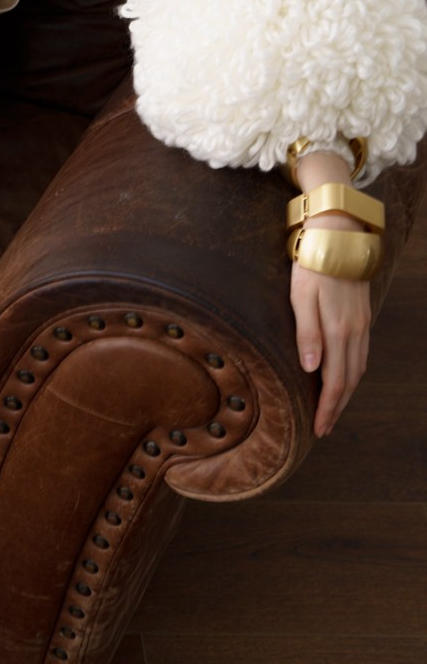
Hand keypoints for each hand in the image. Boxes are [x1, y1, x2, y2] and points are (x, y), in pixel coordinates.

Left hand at [290, 260, 369, 436]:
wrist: (338, 234)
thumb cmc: (312, 264)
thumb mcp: (301, 297)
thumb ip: (307, 334)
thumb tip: (311, 370)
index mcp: (338, 331)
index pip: (334, 381)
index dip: (327, 407)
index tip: (319, 428)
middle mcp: (354, 331)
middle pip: (349, 380)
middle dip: (336, 407)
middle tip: (324, 429)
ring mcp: (361, 323)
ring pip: (357, 367)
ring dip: (346, 393)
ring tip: (332, 410)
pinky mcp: (362, 315)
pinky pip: (361, 352)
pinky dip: (353, 372)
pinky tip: (345, 377)